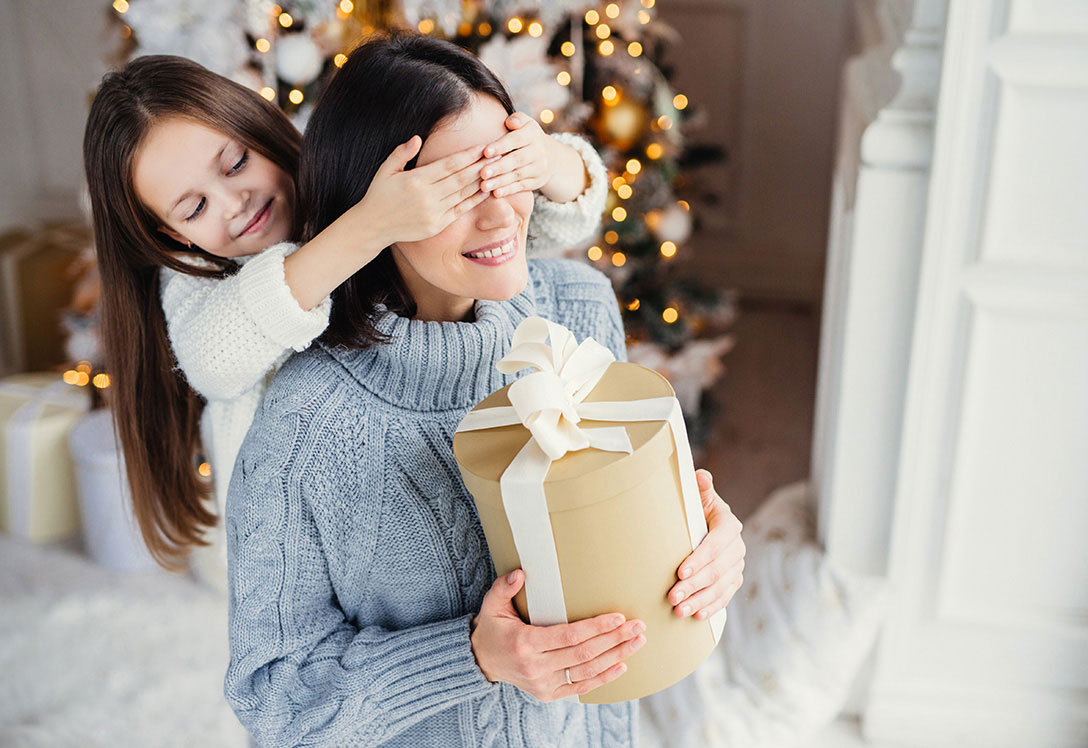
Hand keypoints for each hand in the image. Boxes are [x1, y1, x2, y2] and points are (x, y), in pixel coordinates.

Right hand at [359, 135, 490, 246]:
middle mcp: (427, 197)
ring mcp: (434, 213)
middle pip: (461, 178)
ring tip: (496, 170)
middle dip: (481, 165)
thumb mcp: (385, 170)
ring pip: (464, 194)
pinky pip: (460, 210)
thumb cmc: (379, 195)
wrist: (373, 227)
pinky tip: (486, 190)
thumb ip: (402, 153)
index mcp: (416, 180)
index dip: (469, 155)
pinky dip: (474, 200)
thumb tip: (418, 138)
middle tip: (498, 154)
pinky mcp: (437, 225)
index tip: (483, 146)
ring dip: (482, 181)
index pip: (449, 165)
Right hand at [470, 569, 645, 701]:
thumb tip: (521, 573)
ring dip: (616, 657)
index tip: (618, 617)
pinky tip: (622, 664)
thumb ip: (504, 587)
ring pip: (587, 671)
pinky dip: (603, 678)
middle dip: (614, 640)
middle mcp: (536, 667)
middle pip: (584, 654)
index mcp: (525, 643)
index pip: (569, 636)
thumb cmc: (492, 627)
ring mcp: (542, 684)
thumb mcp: (492, 604)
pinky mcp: (547, 694)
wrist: (480, 661)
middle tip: (638, 627)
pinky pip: (580, 687)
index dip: (596, 627)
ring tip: (636, 642)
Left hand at [480, 113, 586, 202]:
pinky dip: (509, 190)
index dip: (501, 146)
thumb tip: (510, 122)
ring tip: (484, 186)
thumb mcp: (524, 123)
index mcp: (532, 134)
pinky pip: (522, 186)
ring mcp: (539, 168)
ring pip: (518, 175)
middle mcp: (539, 151)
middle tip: (482, 173)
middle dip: (499, 167)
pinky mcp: (537, 181)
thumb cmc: (525, 136)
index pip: (516, 139)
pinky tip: (496, 193)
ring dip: (500, 181)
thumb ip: (516, 120)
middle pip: (517, 160)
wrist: (549, 155)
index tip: (486, 152)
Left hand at [668, 469, 745, 620]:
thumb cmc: (696, 508)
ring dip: (700, 600)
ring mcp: (737, 566)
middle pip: (716, 570)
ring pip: (720, 587)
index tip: (679, 572)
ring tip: (680, 610)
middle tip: (672, 597)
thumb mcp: (698, 496)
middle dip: (694, 585)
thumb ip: (700, 487)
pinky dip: (712, 607)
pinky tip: (697, 616)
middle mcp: (737, 547)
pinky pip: (725, 596)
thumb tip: (700, 476)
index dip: (699, 559)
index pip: (716, 544)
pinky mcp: (734, 580)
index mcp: (728, 524)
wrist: (707, 523)